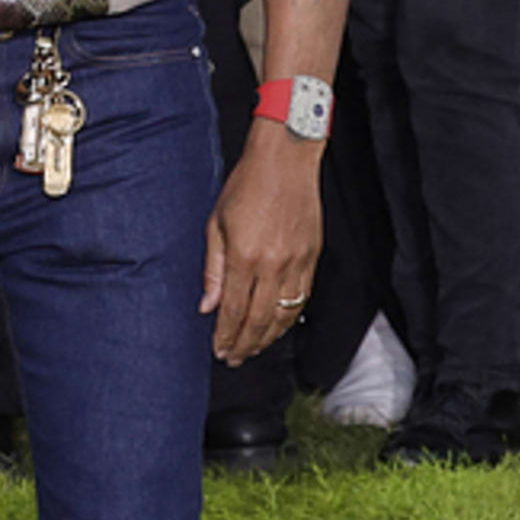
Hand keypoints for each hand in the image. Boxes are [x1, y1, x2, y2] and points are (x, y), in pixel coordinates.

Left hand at [200, 138, 322, 363]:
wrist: (285, 160)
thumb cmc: (246, 186)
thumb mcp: (216, 224)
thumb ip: (212, 269)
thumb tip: (207, 306)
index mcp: (244, 256)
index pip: (232, 310)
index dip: (225, 336)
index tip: (219, 351)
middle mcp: (272, 265)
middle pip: (258, 320)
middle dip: (244, 345)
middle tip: (234, 359)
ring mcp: (296, 262)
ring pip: (283, 315)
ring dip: (267, 338)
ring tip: (253, 349)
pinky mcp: (312, 257)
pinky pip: (301, 299)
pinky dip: (289, 319)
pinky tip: (278, 327)